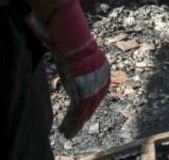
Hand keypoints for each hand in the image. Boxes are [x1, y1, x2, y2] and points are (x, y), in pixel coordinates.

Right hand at [26, 0, 109, 138]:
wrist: (70, 36)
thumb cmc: (69, 41)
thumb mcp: (75, 54)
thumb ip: (76, 64)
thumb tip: (69, 60)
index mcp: (102, 69)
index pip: (96, 92)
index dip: (87, 106)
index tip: (79, 115)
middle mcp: (101, 79)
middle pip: (91, 104)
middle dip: (81, 118)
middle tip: (71, 130)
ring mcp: (93, 85)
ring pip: (85, 111)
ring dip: (75, 124)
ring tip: (66, 133)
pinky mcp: (83, 90)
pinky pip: (78, 111)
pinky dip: (72, 122)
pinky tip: (66, 130)